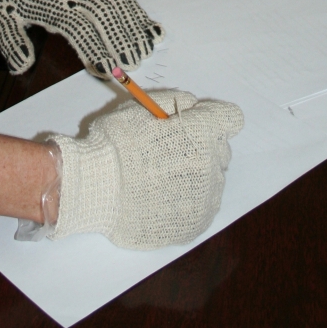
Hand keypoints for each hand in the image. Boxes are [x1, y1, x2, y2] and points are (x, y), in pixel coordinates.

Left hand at [0, 0, 163, 75]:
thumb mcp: (1, 16)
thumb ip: (12, 42)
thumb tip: (22, 65)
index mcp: (50, 1)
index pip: (78, 27)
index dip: (94, 48)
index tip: (107, 69)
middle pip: (103, 13)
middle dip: (120, 39)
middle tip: (133, 63)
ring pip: (117, 0)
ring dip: (134, 25)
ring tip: (146, 49)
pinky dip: (137, 10)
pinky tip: (149, 28)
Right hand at [49, 89, 243, 248]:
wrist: (96, 188)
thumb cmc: (116, 143)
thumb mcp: (142, 106)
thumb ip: (175, 102)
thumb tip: (193, 107)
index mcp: (203, 131)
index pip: (230, 118)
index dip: (211, 118)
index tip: (194, 122)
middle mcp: (212, 164)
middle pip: (221, 150)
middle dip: (202, 146)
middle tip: (170, 151)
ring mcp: (205, 199)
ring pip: (213, 180)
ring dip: (196, 176)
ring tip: (161, 179)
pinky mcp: (195, 225)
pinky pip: (202, 207)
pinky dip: (188, 202)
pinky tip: (162, 198)